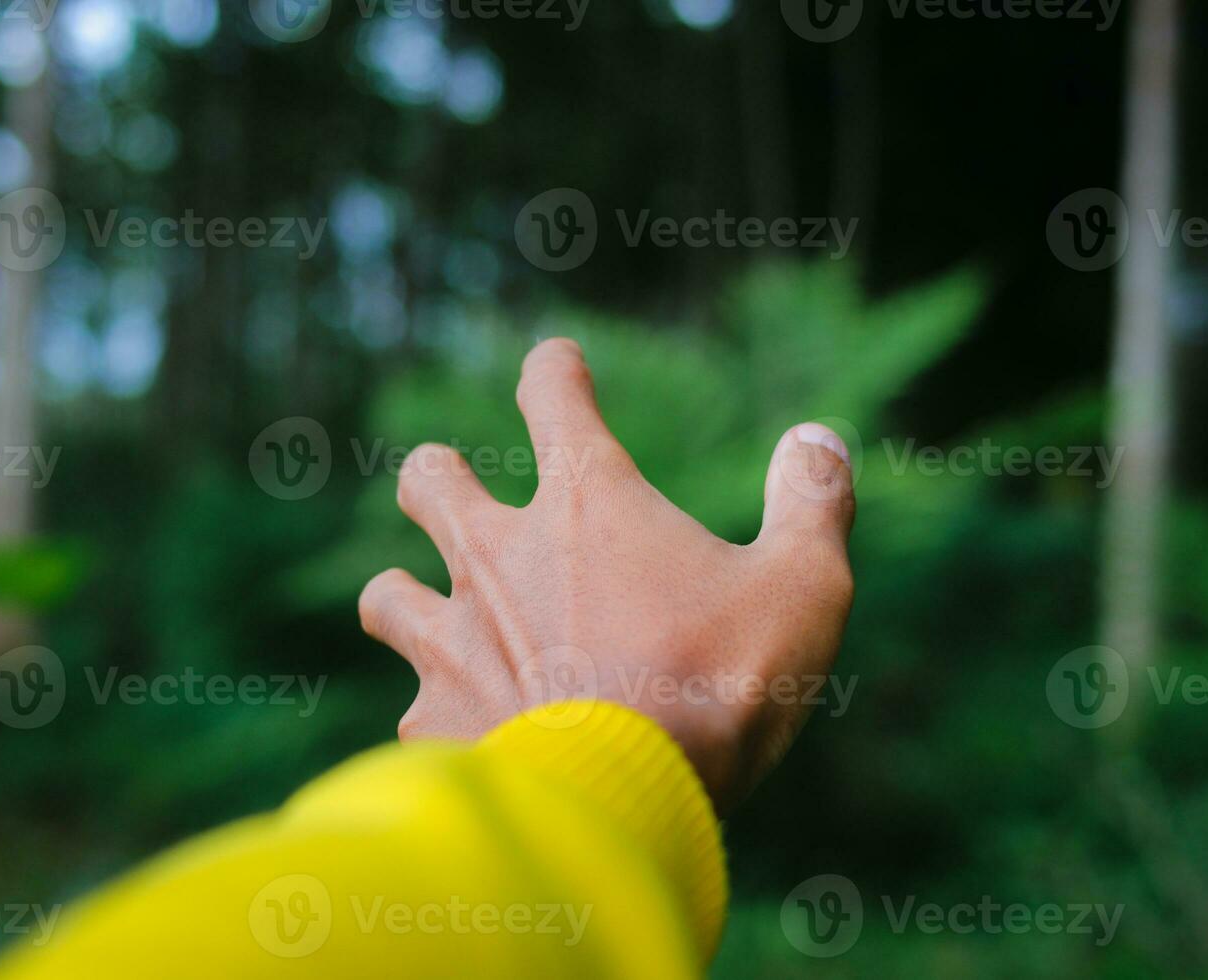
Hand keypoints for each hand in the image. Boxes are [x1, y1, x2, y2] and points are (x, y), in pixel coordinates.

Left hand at [358, 338, 855, 810]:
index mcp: (590, 503)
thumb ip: (812, 503)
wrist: (626, 804)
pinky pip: (414, 708)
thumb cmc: (721, 685)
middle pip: (429, 481)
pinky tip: (470, 737)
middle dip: (440, 478)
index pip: (553, 396)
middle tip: (456, 490)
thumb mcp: (804, 587)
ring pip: (388, 593)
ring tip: (428, 613)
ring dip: (407, 595)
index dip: (554, 372)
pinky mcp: (435, 721)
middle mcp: (501, 556)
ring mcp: (455, 639)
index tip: (557, 367)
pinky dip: (439, 715)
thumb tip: (819, 439)